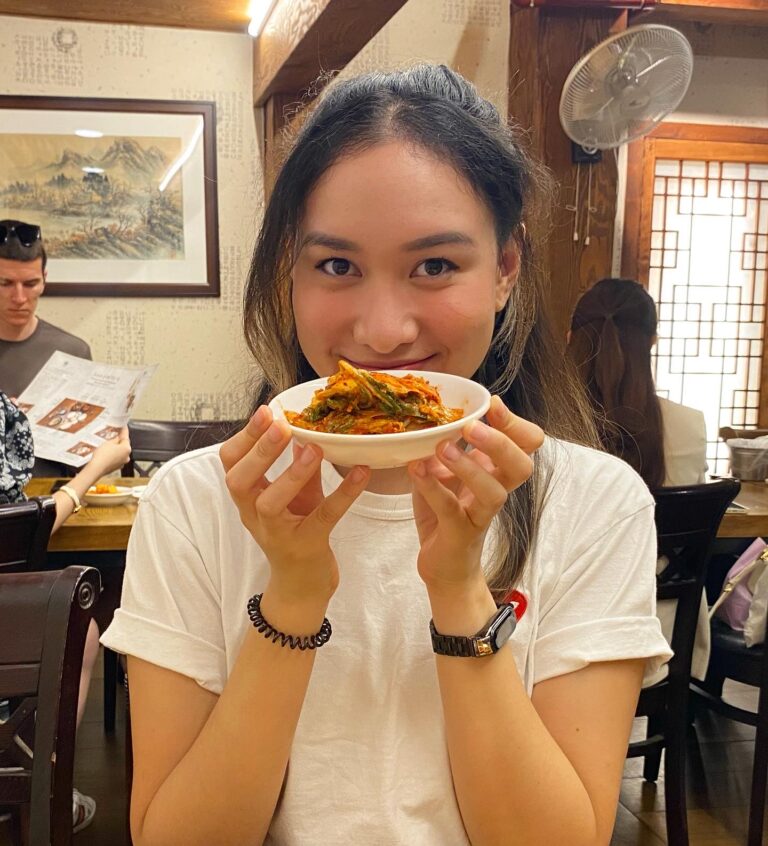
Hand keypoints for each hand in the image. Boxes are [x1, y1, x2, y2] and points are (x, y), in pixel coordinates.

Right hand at [89, 426, 130, 473]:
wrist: (97, 468)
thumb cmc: (102, 456)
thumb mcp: (108, 442)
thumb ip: (115, 439)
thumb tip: (117, 438)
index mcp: (127, 448)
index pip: (126, 436)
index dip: (124, 430)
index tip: (123, 426)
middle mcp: (127, 456)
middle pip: (124, 445)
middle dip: (119, 441)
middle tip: (113, 435)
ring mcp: (122, 462)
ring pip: (120, 452)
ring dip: (115, 448)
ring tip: (107, 445)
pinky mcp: (116, 467)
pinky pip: (116, 458)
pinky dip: (113, 455)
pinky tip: (106, 453)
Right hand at [220, 406, 369, 603]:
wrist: (303, 585)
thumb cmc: (296, 531)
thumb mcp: (294, 494)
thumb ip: (295, 463)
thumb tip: (303, 426)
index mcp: (248, 497)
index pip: (231, 463)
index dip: (245, 436)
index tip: (266, 411)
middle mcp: (254, 515)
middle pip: (239, 481)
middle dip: (259, 451)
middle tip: (281, 425)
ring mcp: (277, 533)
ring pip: (270, 503)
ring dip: (290, 474)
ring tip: (313, 449)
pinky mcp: (306, 546)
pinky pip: (323, 517)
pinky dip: (343, 494)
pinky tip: (360, 474)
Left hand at [408, 396, 543, 594]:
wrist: (444, 566)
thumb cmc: (448, 513)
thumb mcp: (446, 472)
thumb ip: (446, 446)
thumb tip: (432, 416)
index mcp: (497, 471)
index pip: (527, 443)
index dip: (516, 423)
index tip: (492, 404)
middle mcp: (497, 491)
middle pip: (521, 465)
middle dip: (501, 442)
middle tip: (471, 427)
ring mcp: (481, 515)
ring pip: (493, 492)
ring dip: (469, 467)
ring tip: (443, 448)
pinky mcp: (460, 534)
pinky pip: (450, 509)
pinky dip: (432, 487)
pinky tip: (416, 470)